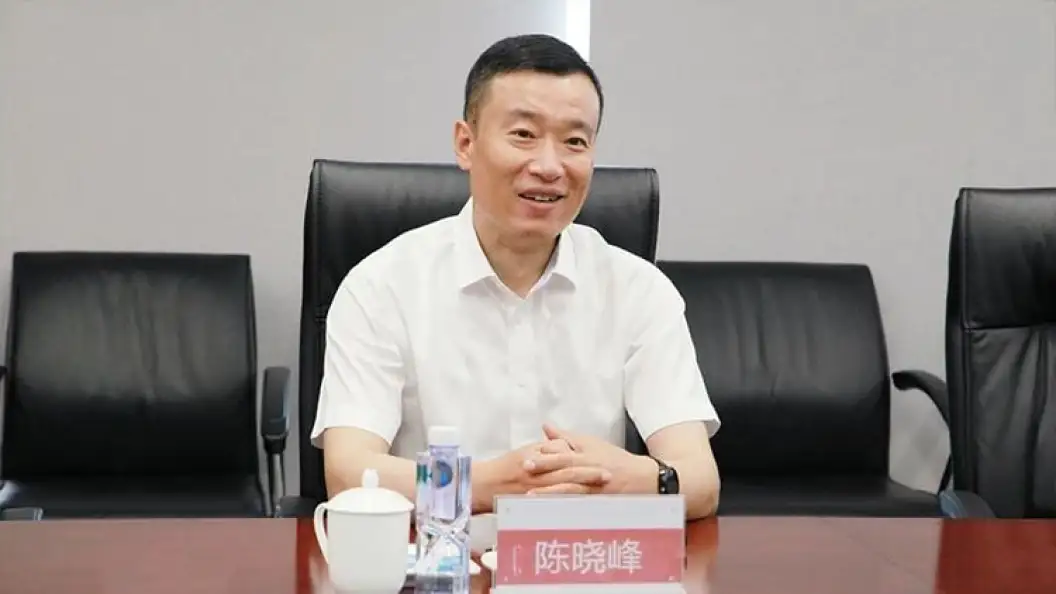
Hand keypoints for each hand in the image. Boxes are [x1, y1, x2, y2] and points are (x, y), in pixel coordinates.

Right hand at [476, 436, 611, 505]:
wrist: (483, 484)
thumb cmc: (505, 467)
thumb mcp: (525, 451)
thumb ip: (545, 448)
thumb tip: (563, 444)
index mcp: (536, 456)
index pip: (564, 455)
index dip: (584, 458)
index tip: (601, 460)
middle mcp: (536, 472)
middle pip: (568, 472)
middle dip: (589, 473)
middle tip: (608, 475)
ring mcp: (533, 489)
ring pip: (562, 489)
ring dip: (583, 489)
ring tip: (601, 492)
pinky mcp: (530, 504)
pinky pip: (551, 505)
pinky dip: (567, 505)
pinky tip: (581, 508)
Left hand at [522, 424, 654, 495]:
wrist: (640, 478)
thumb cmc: (613, 459)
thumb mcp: (590, 443)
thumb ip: (566, 437)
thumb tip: (545, 427)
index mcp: (585, 455)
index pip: (563, 454)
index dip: (544, 456)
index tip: (525, 458)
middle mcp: (588, 470)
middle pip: (564, 469)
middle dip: (544, 470)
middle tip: (525, 470)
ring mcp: (592, 487)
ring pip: (569, 489)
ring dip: (549, 492)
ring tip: (531, 496)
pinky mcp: (596, 501)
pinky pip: (578, 504)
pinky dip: (564, 507)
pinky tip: (550, 511)